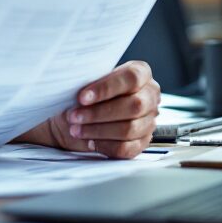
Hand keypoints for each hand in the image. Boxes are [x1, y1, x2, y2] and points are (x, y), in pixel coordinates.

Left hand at [19, 61, 159, 158]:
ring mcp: (149, 120)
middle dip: (99, 113)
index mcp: (140, 73)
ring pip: (129, 129)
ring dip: (98, 130)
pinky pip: (127, 148)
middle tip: (74, 116)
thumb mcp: (85, 80)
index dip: (106, 88)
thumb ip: (87, 77)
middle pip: (133, 105)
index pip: (131, 78)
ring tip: (76, 129)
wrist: (80, 115)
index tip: (81, 97)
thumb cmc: (85, 93)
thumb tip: (72, 77)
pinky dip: (105, 146)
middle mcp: (149, 96)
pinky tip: (89, 141)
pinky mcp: (142, 142)